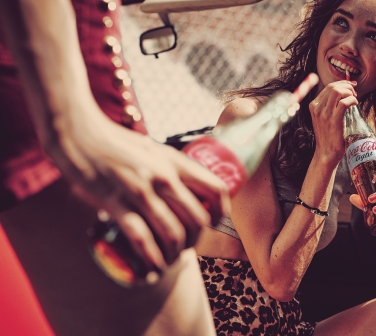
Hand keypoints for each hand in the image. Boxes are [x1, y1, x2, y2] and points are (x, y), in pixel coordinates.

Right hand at [45, 108, 229, 268]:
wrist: (78, 133)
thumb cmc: (115, 142)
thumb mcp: (152, 149)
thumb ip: (170, 167)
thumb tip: (185, 188)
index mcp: (175, 162)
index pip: (215, 189)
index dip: (220, 212)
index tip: (214, 223)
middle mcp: (163, 177)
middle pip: (197, 219)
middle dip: (195, 241)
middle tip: (186, 247)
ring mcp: (140, 190)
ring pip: (173, 233)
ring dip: (175, 254)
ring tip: (170, 260)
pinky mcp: (116, 203)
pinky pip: (142, 238)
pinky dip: (152, 258)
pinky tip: (153, 267)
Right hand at [309, 80, 356, 161]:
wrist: (326, 152)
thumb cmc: (327, 135)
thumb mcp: (322, 118)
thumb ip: (328, 106)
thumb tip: (342, 94)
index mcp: (313, 106)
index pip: (328, 87)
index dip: (341, 83)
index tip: (350, 86)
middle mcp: (317, 108)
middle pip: (333, 87)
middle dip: (346, 86)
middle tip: (354, 92)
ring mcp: (325, 114)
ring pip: (338, 92)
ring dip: (349, 92)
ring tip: (354, 97)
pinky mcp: (334, 120)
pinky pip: (345, 102)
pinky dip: (352, 100)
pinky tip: (355, 104)